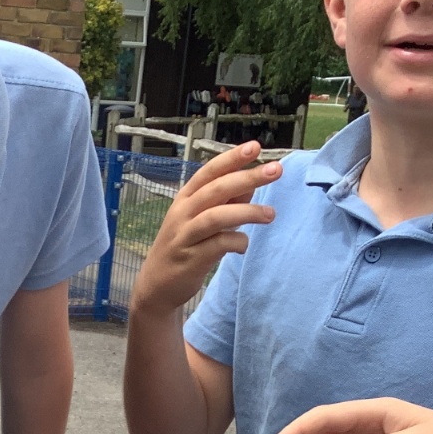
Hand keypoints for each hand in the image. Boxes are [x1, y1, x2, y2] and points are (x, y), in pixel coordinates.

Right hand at [134, 142, 279, 315]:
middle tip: (276, 170)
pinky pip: (219, 244)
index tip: (255, 146)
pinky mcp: (191, 258)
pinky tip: (243, 245)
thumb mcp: (200, 219)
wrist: (156, 286)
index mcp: (185, 198)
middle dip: (248, 177)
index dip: (232, 158)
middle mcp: (183, 213)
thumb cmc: (183, 248)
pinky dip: (237, 242)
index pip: (210, 172)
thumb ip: (225, 201)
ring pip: (217, 216)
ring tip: (270, 214)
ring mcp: (185, 235)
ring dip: (248, 212)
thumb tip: (251, 184)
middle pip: (217, 189)